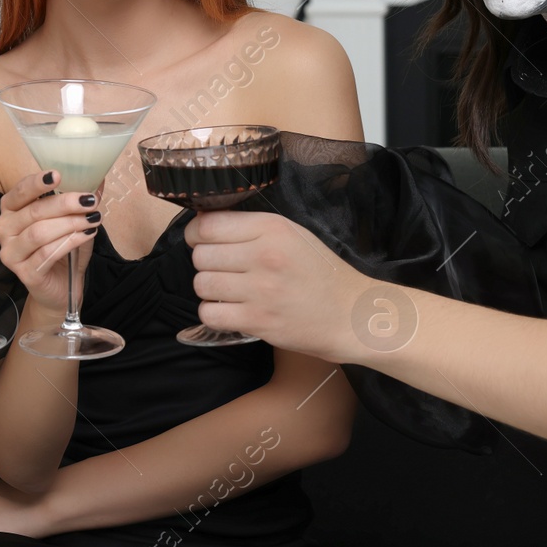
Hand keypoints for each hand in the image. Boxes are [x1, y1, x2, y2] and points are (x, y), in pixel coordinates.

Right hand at [0, 170, 98, 315]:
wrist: (61, 287)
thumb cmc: (62, 249)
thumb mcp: (71, 220)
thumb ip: (78, 201)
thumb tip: (97, 178)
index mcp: (10, 210)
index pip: (20, 191)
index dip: (37, 182)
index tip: (58, 175)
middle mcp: (4, 229)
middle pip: (34, 212)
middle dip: (65, 204)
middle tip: (90, 201)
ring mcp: (10, 253)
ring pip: (39, 232)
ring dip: (70, 223)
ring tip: (93, 219)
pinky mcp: (24, 273)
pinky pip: (47, 253)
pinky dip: (70, 242)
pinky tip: (86, 235)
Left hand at [185, 210, 370, 361]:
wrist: (349, 314)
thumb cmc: (320, 272)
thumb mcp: (292, 234)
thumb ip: (252, 227)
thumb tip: (204, 225)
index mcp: (272, 228)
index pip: (209, 225)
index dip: (197, 234)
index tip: (202, 241)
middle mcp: (264, 256)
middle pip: (201, 255)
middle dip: (205, 263)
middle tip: (223, 269)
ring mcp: (260, 290)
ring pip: (201, 284)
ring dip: (209, 289)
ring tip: (229, 290)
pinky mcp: (258, 321)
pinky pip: (209, 314)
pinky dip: (213, 313)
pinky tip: (230, 310)